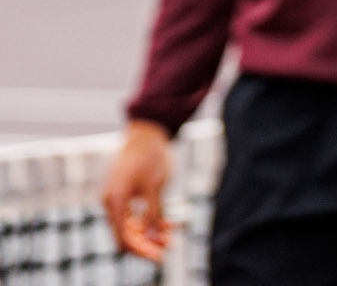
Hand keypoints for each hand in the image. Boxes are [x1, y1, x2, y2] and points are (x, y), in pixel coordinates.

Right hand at [101, 120, 172, 261]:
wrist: (146, 134)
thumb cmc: (151, 156)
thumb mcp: (155, 186)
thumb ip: (153, 212)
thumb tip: (153, 238)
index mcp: (114, 200)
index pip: (123, 237)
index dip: (141, 250)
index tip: (160, 256)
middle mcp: (111, 202)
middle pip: (126, 234)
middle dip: (147, 244)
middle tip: (170, 247)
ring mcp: (117, 199)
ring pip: (131, 226)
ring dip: (149, 234)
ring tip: (172, 236)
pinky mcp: (125, 195)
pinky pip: (134, 215)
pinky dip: (148, 221)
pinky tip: (168, 225)